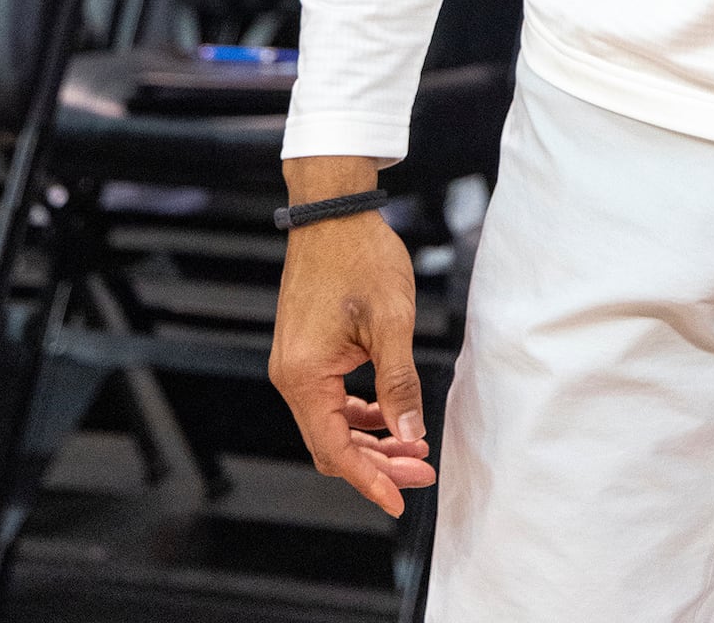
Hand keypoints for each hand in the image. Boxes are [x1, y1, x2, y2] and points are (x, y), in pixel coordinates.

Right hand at [269, 207, 434, 518]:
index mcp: (304, 375)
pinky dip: (359, 415)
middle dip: (378, 462)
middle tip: (423, 470)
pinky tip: (390, 415)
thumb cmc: (362, 258)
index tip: (400, 499)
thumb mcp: (392, 321)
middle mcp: (291, 377)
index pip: (335, 449)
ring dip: (371, 440)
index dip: (370, 479)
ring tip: (414, 446)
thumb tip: (409, 435)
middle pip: (331, 444)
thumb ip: (399, 383)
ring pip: (331, 424)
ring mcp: (294, 365)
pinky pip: (329, 401)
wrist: (333, 213)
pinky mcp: (305, 353)